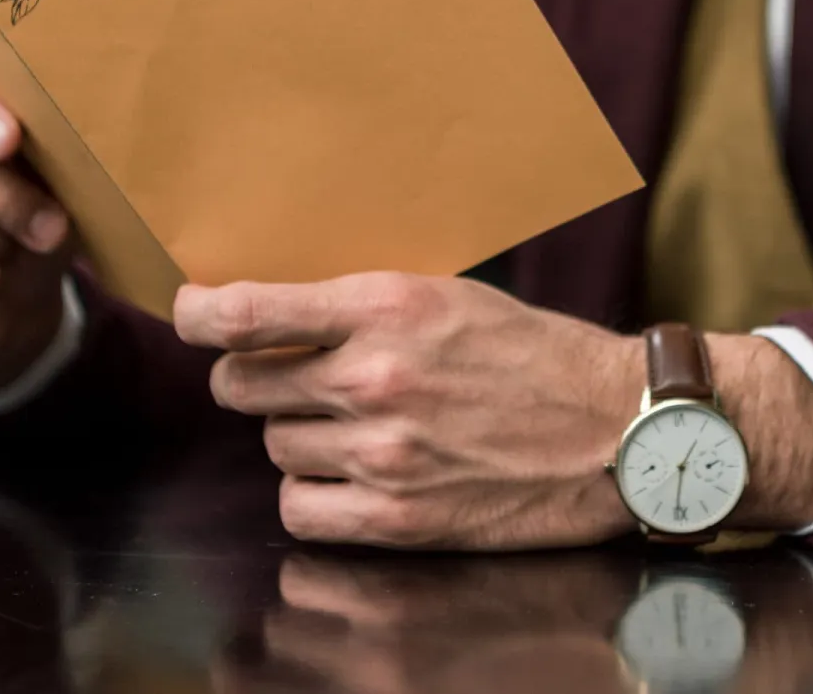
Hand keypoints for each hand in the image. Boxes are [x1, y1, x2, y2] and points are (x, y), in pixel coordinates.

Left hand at [175, 274, 812, 550]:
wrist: (622, 430)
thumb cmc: (543, 357)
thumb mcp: (454, 297)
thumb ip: (367, 306)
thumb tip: (281, 311)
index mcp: (389, 307)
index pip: (247, 314)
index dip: (200, 314)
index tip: (190, 314)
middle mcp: (376, 378)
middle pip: (242, 382)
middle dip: (257, 375)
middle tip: (296, 373)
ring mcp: (384, 453)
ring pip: (274, 442)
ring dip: (299, 432)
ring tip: (355, 423)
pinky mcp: (399, 516)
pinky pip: (300, 506)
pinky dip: (314, 491)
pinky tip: (350, 473)